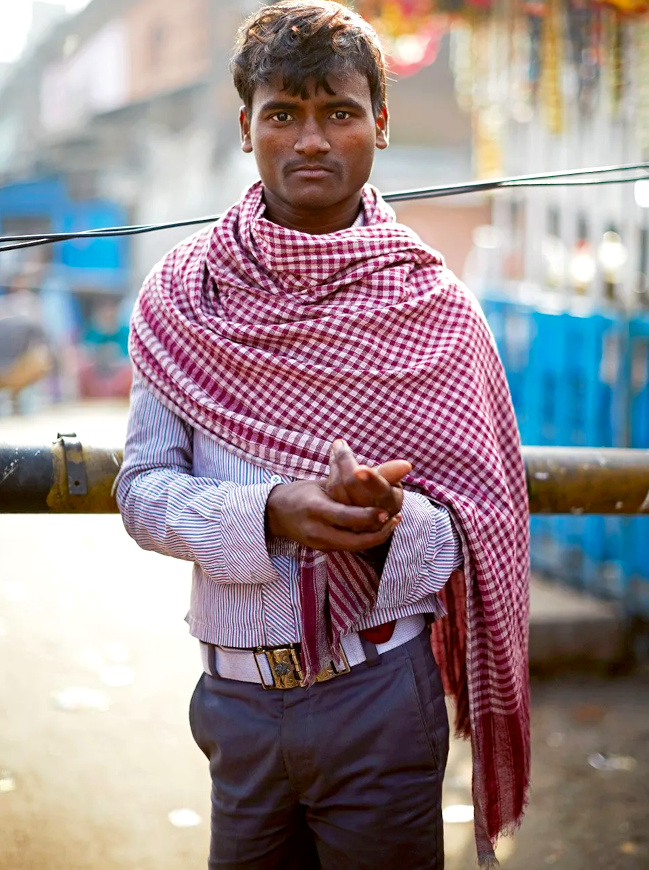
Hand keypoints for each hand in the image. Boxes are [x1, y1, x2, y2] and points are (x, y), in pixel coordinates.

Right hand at [265, 479, 399, 551]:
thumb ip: (343, 481)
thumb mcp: (321, 484)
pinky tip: (378, 528)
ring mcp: (319, 543)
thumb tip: (368, 468)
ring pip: (353, 547)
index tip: (387, 512)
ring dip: (375, 538)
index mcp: (315, 508)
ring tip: (392, 523)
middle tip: (395, 519)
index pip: (345, 516)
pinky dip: (364, 539)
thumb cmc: (301, 492)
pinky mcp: (322, 549)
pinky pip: (348, 547)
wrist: (275, 514)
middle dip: (377, 534)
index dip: (367, 517)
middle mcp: (316, 530)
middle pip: (353, 540)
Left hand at [325, 439, 410, 517]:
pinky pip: (330, 493)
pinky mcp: (337, 517)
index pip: (381, 490)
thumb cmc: (383, 489)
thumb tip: (406, 465)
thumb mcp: (391, 481)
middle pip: (353, 486)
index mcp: (390, 504)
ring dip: (336, 464)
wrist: (368, 509)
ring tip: (338, 446)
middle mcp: (372, 515)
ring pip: (338, 489)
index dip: (371, 480)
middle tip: (340, 443)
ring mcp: (353, 519)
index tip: (360, 468)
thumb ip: (393, 473)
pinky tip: (333, 458)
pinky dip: (331, 472)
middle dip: (345, 462)